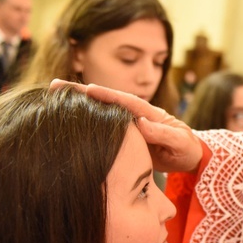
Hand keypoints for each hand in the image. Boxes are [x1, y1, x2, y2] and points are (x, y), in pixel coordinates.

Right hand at [50, 80, 202, 172]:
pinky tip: (67, 117)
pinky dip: (86, 118)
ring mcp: (128, 123)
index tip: (87, 89)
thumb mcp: (180, 143)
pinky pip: (102, 124)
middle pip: (106, 99)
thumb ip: (163, 133)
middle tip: (55, 85)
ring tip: (54, 95)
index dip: (106, 95)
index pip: (126, 101)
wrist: (188, 157)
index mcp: (150, 113)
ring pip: (101, 110)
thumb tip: (142, 123)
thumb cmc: (186, 149)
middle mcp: (136, 114)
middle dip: (82, 92)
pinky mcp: (124, 134)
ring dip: (79, 102)